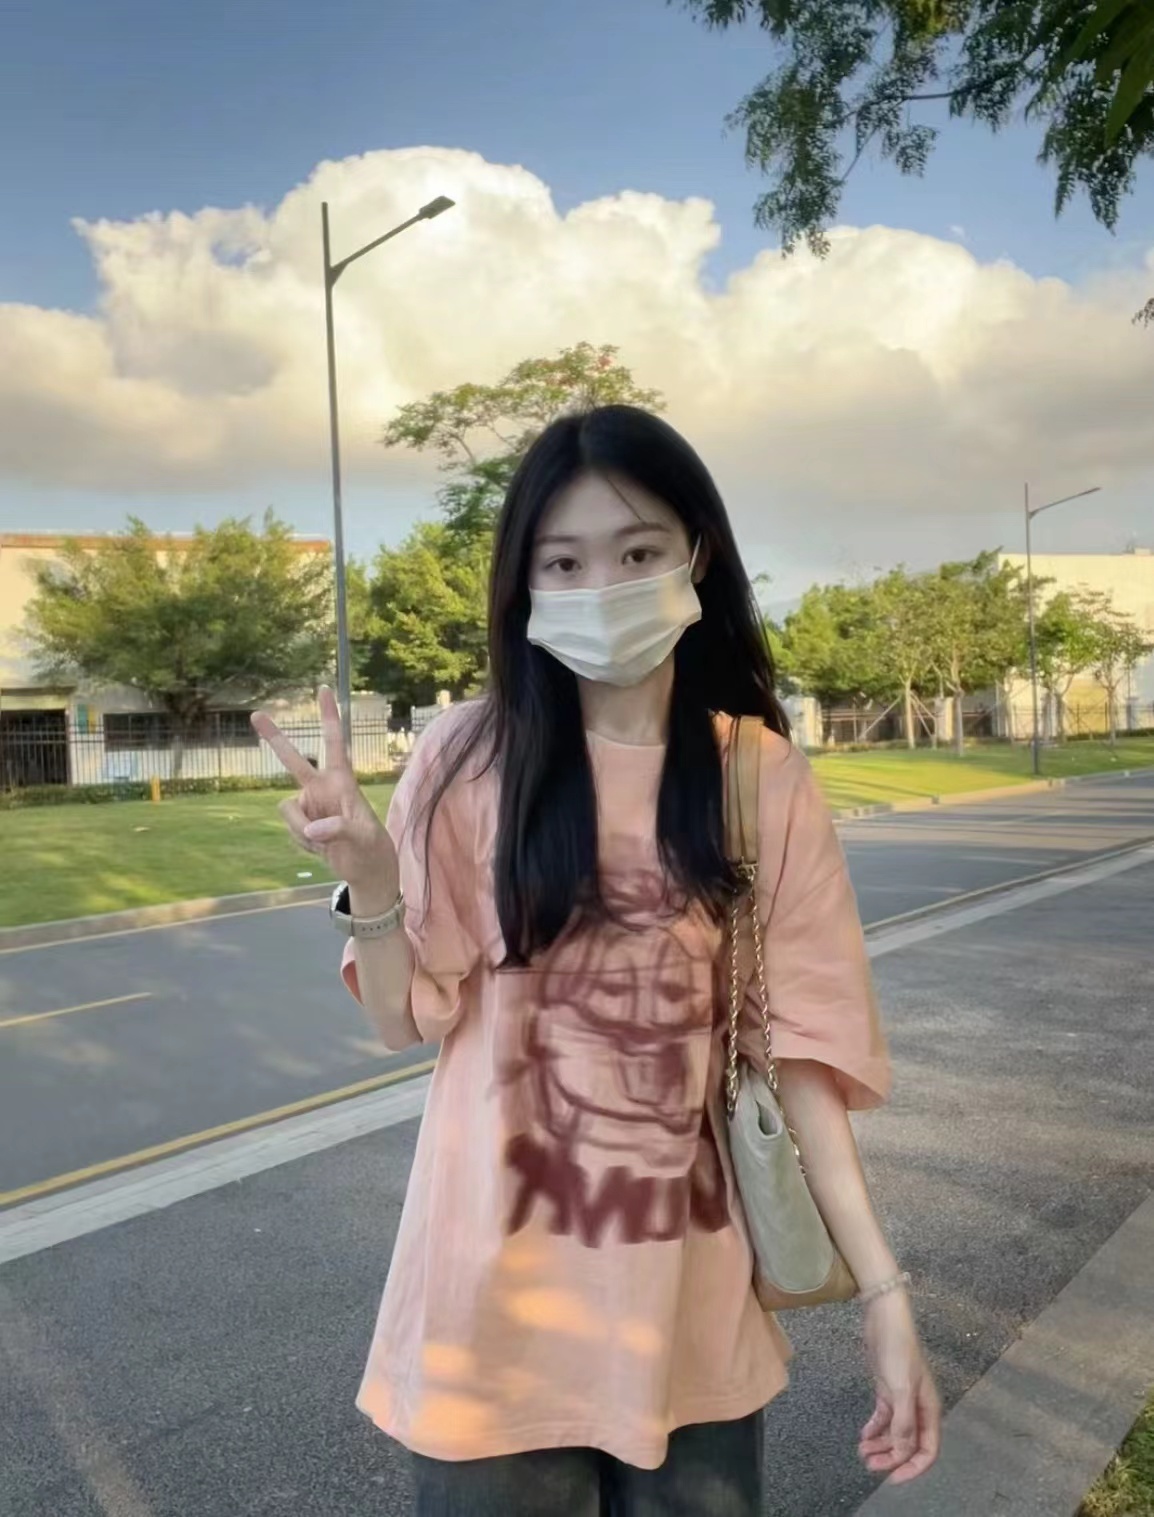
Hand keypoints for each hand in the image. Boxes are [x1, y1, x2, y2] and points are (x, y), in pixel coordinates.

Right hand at [252, 687, 397, 900]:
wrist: (365, 871)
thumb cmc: (371, 849)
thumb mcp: (362, 839)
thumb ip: (338, 830)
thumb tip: (311, 829)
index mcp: (342, 781)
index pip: (335, 743)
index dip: (329, 716)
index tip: (323, 688)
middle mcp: (321, 788)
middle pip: (293, 761)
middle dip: (274, 738)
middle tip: (255, 714)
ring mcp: (309, 805)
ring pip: (287, 811)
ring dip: (301, 830)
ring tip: (326, 843)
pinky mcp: (300, 822)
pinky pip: (290, 829)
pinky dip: (302, 843)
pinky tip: (319, 849)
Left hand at [858, 1289, 940, 1484]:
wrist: (885, 1319)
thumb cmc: (898, 1351)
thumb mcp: (902, 1388)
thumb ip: (904, 1422)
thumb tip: (904, 1451)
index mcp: (928, 1410)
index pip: (927, 1450)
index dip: (913, 1467)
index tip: (893, 1479)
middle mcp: (917, 1408)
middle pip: (908, 1444)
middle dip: (891, 1458)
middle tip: (868, 1465)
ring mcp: (902, 1399)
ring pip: (894, 1432)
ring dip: (880, 1445)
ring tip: (862, 1452)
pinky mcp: (887, 1389)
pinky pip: (883, 1417)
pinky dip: (875, 1428)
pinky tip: (863, 1435)